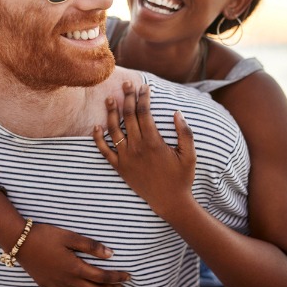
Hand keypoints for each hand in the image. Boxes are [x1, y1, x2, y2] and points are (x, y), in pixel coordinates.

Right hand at [16, 222, 129, 286]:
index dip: (116, 277)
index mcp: (75, 268)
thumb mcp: (69, 236)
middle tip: (121, 286)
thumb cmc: (45, 236)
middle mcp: (67, 281)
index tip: (127, 276)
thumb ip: (90, 246)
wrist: (19, 242)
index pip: (102, 277)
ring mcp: (57, 286)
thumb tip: (110, 254)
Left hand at [93, 81, 195, 219]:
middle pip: (128, 116)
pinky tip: (96, 127)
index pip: (144, 113)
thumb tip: (177, 112)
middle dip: (127, 98)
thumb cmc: (182, 177)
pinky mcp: (119, 167)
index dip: (143, 98)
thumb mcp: (190, 155)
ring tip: (110, 99)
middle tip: (126, 84)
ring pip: (114, 130)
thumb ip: (185, 132)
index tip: (144, 87)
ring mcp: (126, 157)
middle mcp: (137, 147)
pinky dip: (98, 138)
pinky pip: (104, 151)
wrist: (170, 202)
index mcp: (154, 142)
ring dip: (111, 112)